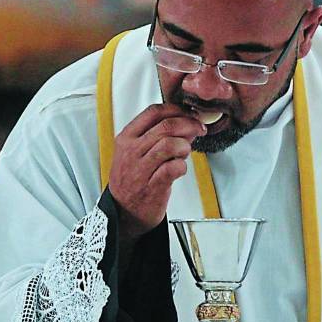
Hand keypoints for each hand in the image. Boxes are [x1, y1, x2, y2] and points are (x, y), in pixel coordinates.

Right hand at [107, 103, 204, 240]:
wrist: (123, 211)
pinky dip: (182, 165)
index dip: (176, 110)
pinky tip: (180, 168)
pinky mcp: (152, 186)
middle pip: (166, 126)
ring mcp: (140, 169)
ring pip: (170, 144)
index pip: (153, 112)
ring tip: (184, 153)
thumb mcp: (136, 152)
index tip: (188, 114)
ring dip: (185, 146)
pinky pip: (174, 168)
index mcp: (127, 138)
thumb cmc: (132, 180)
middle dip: (189, 125)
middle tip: (198, 129)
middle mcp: (132, 151)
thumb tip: (187, 123)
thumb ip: (159, 137)